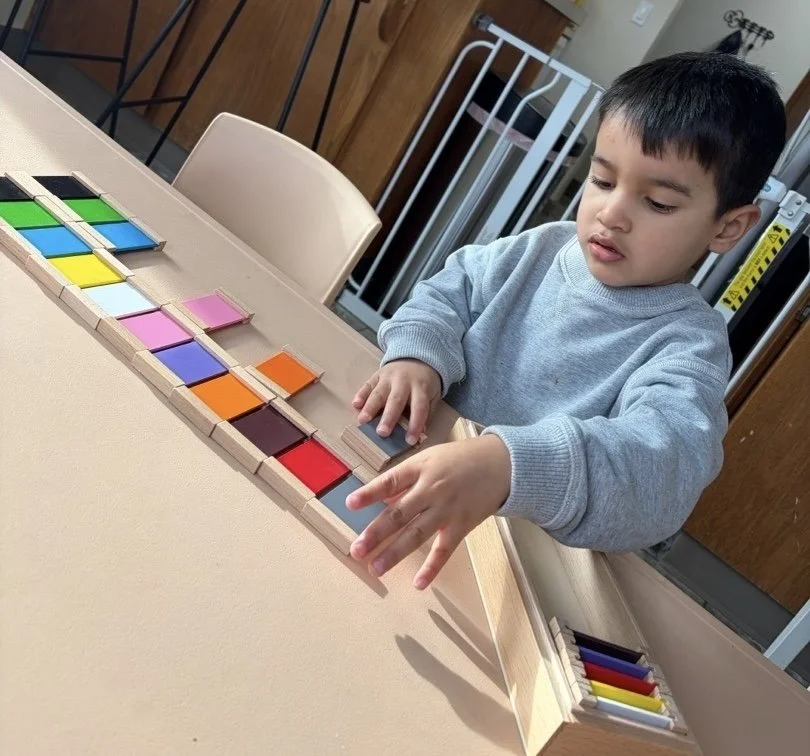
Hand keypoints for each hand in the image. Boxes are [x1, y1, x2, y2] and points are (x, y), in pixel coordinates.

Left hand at [346, 434, 510, 588]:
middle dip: (376, 533)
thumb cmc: (458, 459)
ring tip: (375, 569)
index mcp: (420, 468)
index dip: (370, 493)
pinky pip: (444, 550)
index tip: (350, 504)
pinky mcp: (461, 525)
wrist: (501, 464)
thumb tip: (382, 502)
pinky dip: (432, 567)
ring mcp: (447, 509)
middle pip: (399, 513)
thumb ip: (406, 480)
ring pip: (417, 534)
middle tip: (356, 550)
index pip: (390, 481)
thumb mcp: (429, 458)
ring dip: (395, 553)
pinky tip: (418, 584)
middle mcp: (431, 489)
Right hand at [352, 359, 440, 444]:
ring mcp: (389, 377)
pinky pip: (368, 384)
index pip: (419, 407)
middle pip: (396, 400)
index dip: (415, 424)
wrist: (416, 357)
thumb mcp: (433, 395)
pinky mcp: (377, 374)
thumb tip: (419, 436)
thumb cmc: (424, 383)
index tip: (410, 440)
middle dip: (388, 417)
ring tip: (362, 421)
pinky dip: (361, 394)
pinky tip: (355, 405)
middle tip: (382, 433)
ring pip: (379, 393)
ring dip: (370, 407)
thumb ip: (427, 414)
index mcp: (421, 388)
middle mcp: (404, 382)